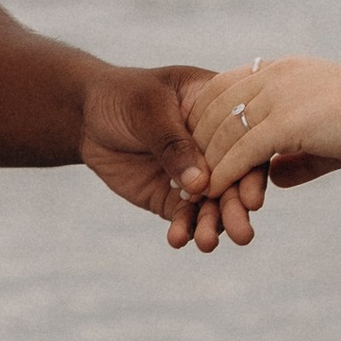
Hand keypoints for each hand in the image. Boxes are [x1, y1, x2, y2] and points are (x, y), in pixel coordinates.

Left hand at [80, 65, 266, 252]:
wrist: (89, 118)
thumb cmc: (124, 96)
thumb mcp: (148, 108)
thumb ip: (173, 143)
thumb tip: (201, 184)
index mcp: (222, 111)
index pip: (245, 140)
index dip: (251, 170)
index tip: (252, 199)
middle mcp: (217, 146)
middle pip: (236, 179)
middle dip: (237, 208)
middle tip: (241, 234)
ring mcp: (198, 174)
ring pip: (213, 204)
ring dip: (214, 226)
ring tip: (207, 243)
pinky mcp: (176, 197)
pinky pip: (186, 216)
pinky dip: (184, 229)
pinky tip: (177, 239)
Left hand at [184, 55, 340, 201]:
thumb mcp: (331, 137)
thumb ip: (299, 156)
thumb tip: (275, 178)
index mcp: (285, 70)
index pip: (227, 88)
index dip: (205, 119)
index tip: (190, 149)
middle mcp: (276, 76)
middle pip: (215, 109)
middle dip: (194, 144)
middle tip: (179, 173)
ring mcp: (280, 96)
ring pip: (223, 133)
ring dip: (203, 165)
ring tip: (188, 193)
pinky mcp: (288, 122)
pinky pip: (241, 153)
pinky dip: (221, 176)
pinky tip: (210, 196)